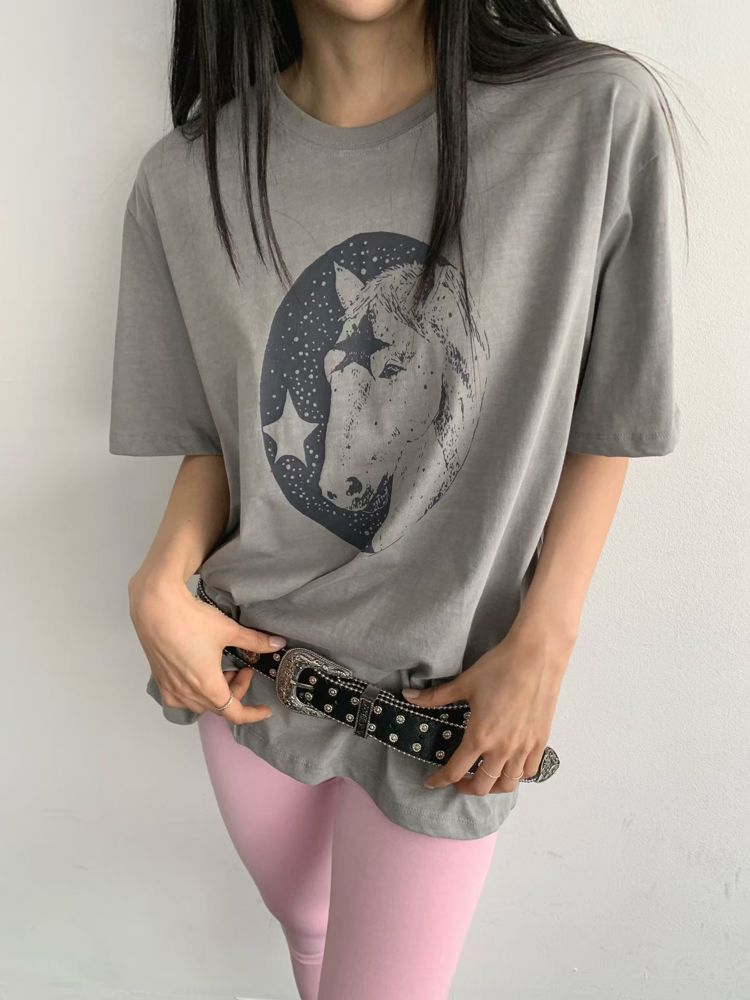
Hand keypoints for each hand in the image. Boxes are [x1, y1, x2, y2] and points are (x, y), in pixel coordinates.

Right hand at [128, 577, 286, 724]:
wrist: (155, 608)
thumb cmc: (190, 620)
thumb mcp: (228, 630)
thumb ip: (254, 642)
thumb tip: (277, 643)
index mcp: (207, 686)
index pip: (235, 714)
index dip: (253, 714)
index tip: (264, 709)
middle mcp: (187, 693)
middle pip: (219, 705)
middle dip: (236, 690)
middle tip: (243, 668)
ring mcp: (171, 689)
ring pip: (201, 703)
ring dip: (216, 691)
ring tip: (222, 667)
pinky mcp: (160, 681)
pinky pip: (182, 698)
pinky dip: (196, 691)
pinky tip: (199, 672)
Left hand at [401, 630, 572, 794]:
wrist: (536, 657)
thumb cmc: (499, 668)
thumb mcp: (464, 684)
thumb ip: (435, 697)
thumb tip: (407, 695)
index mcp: (479, 736)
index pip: (455, 771)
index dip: (439, 780)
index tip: (431, 782)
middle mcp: (502, 749)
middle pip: (481, 786)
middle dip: (465, 788)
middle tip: (457, 780)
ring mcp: (523, 748)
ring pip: (507, 784)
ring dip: (492, 786)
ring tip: (484, 777)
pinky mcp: (540, 742)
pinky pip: (529, 771)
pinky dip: (517, 775)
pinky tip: (509, 766)